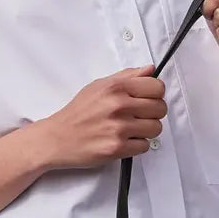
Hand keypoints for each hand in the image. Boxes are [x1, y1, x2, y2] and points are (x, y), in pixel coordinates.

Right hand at [41, 65, 165, 168]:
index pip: (157, 87)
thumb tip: (150, 69)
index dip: (156, 94)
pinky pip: (145, 146)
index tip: (148, 99)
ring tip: (131, 129)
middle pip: (160, 108)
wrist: (58, 138)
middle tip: (139, 116)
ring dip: (146, 131)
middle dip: (153, 113)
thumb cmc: (78, 112)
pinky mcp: (117, 148)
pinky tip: (124, 140)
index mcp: (116, 88)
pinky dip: (137, 145)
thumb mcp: (99, 86)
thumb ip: (127, 77)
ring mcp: (119, 128)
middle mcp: (119, 106)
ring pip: (156, 128)